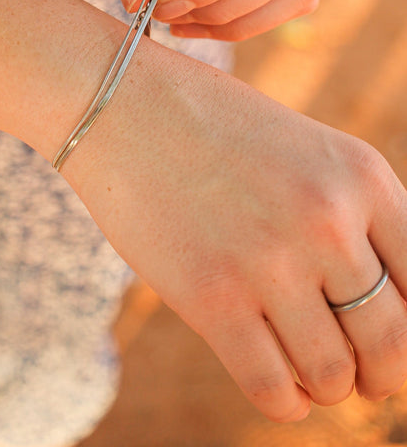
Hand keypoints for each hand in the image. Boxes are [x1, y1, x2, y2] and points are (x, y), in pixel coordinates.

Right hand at [64, 41, 406, 420]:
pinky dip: (286, 403)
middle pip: (392, 342)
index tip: (389, 344)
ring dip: (330, 386)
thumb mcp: (308, 153)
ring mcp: (269, 258)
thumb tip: (387, 314)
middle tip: (360, 375)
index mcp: (364, 176)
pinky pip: (274, 389)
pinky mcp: (211, 297)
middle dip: (381, 374)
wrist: (127, 105)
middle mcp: (328, 218)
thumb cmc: (217, 129)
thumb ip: (353, 220)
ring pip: (334, 374)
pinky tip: (281, 387)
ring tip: (312, 372)